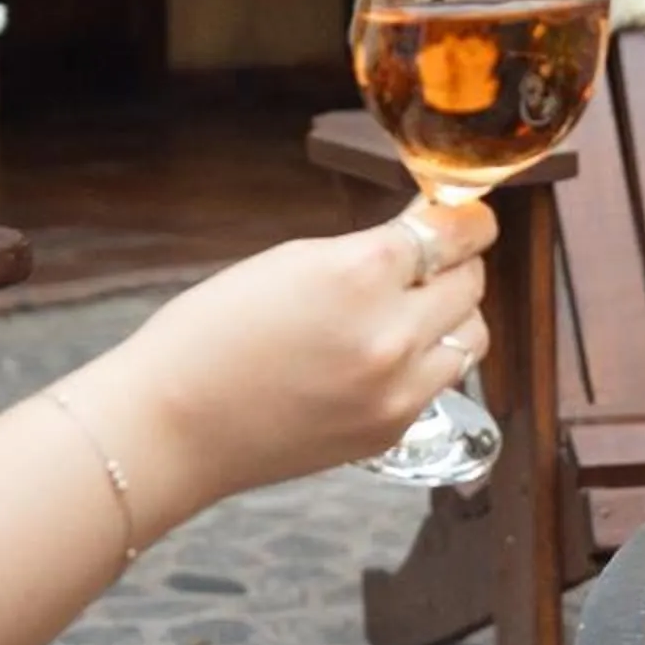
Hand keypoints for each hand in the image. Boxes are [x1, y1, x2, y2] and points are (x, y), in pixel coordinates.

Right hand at [74, 205, 495, 525]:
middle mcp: (393, 332)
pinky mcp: (392, 429)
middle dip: (456, 266)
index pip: (453, 233)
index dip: (465, 219)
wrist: (173, 426)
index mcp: (362, 273)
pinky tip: (383, 357)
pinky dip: (425, 363)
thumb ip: (367, 250)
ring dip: (451, 317)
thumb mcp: (291, 261)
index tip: (467, 216)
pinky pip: (439, 382)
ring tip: (411, 312)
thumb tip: (423, 234)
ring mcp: (398, 389)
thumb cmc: (210, 335)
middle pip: (471, 283)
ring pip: (471, 336)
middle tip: (431, 262)